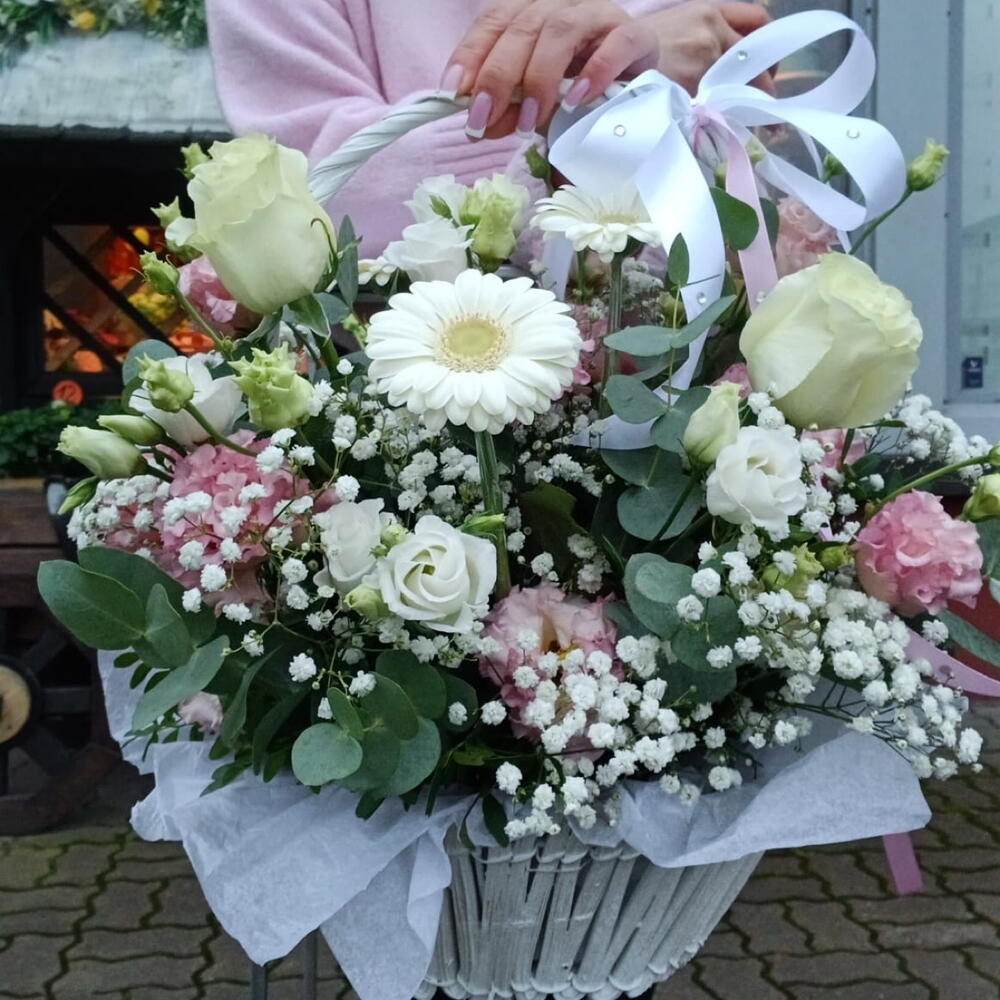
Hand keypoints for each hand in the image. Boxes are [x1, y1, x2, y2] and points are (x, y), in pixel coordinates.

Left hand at [443, 1, 772, 141]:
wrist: (645, 79)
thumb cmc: (585, 89)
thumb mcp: (540, 102)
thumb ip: (511, 111)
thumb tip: (483, 125)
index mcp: (532, 15)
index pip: (493, 22)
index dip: (471, 54)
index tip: (455, 91)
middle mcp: (562, 6)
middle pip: (521, 26)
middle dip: (497, 75)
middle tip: (484, 119)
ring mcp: (599, 17)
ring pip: (560, 29)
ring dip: (538, 76)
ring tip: (529, 120)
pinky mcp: (636, 37)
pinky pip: (614, 45)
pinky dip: (593, 71)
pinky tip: (577, 99)